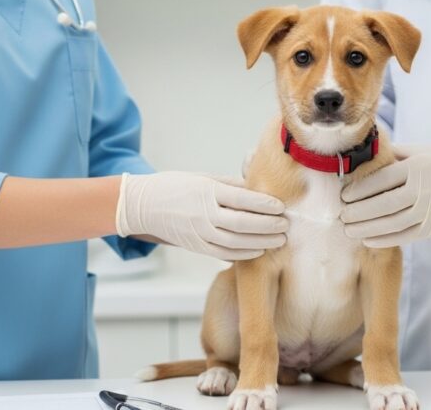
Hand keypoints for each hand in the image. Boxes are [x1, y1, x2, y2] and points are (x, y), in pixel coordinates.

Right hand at [116, 172, 287, 259]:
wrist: (143, 206)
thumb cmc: (176, 186)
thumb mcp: (203, 177)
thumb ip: (231, 184)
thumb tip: (259, 188)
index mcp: (207, 191)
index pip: (243, 199)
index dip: (265, 204)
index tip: (282, 206)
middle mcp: (203, 213)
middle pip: (243, 223)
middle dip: (268, 226)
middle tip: (286, 225)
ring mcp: (199, 232)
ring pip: (236, 242)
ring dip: (261, 242)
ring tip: (279, 239)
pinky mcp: (196, 246)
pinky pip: (223, 254)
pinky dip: (244, 254)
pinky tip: (259, 250)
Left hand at [340, 144, 430, 247]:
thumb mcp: (420, 151)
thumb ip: (393, 154)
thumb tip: (362, 154)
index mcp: (416, 167)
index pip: (380, 181)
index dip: (358, 190)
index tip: (343, 196)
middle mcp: (423, 189)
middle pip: (381, 204)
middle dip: (357, 212)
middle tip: (341, 215)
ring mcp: (429, 210)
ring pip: (391, 223)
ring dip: (365, 229)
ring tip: (349, 229)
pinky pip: (405, 236)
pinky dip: (384, 240)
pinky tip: (368, 239)